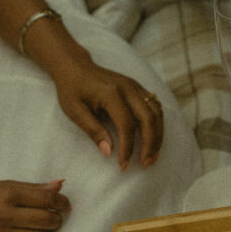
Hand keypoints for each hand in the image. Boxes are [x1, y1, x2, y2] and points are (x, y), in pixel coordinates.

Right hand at [0, 179, 70, 231]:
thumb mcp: (3, 186)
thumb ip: (33, 187)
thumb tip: (60, 185)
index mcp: (8, 194)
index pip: (47, 199)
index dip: (62, 202)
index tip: (65, 205)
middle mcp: (4, 214)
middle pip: (46, 220)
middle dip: (58, 219)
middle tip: (57, 217)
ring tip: (46, 228)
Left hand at [52, 55, 163, 170]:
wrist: (75, 67)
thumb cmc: (72, 90)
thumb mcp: (75, 111)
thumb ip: (93, 130)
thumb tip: (109, 152)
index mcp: (111, 93)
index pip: (126, 124)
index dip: (127, 147)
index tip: (123, 165)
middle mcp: (128, 88)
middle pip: (148, 118)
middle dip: (150, 144)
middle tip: (146, 164)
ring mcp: (135, 86)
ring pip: (156, 112)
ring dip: (158, 136)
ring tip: (153, 156)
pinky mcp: (138, 87)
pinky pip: (155, 106)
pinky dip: (158, 124)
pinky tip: (153, 138)